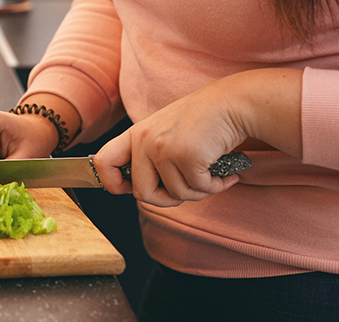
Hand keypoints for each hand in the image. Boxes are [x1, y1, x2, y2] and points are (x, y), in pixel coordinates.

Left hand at [94, 68, 301, 206]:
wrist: (235, 103)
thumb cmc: (204, 121)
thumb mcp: (166, 132)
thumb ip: (150, 156)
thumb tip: (140, 192)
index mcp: (136, 134)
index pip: (103, 162)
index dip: (112, 183)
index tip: (129, 189)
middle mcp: (145, 140)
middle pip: (141, 193)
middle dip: (167, 200)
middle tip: (187, 191)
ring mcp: (164, 148)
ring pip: (175, 195)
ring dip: (198, 192)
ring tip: (212, 176)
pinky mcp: (186, 156)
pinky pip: (198, 189)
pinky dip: (215, 187)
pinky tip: (226, 174)